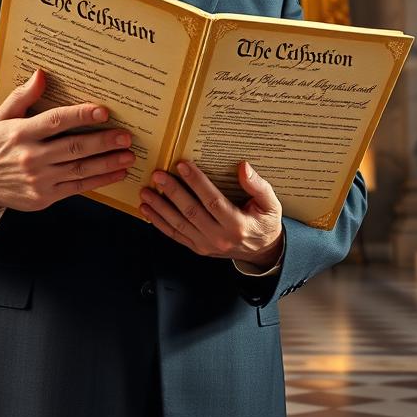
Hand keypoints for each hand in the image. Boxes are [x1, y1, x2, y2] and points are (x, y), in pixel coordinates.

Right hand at [0, 69, 134, 212]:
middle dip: (102, 141)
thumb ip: (23, 96)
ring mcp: (39, 179)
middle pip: (73, 147)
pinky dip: (99, 181)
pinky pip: (77, 187)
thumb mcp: (3, 116)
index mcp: (21, 133)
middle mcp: (31, 156)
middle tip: (125, 136)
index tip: (102, 111)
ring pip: (79, 169)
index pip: (55, 122)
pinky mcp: (45, 196)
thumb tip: (41, 74)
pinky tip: (116, 173)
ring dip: (107, 163)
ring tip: (128, 155)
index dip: (80, 115)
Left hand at [139, 159, 283, 269]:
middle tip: (158, 175)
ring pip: (179, 225)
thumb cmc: (265, 223)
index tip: (182, 165)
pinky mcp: (198, 248)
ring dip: (160, 207)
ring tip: (146, 191)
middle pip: (191, 212)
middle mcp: (219, 237)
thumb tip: (243, 167)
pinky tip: (147, 210)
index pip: (213, 201)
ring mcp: (206, 245)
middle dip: (172, 192)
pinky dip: (159, 222)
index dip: (197, 182)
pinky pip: (175, 235)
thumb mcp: (271, 204)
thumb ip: (258, 186)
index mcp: (237, 225)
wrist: (263, 251)